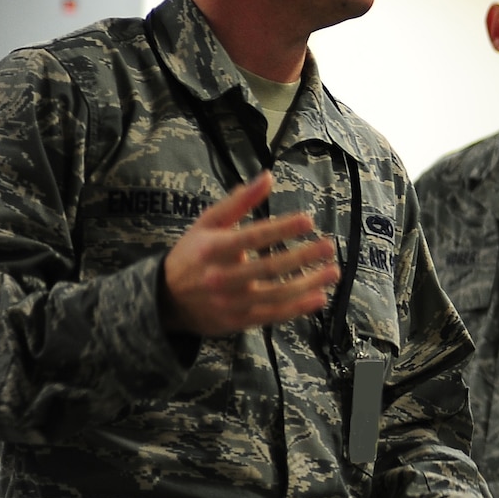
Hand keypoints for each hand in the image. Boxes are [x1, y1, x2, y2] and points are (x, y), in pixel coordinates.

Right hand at [161, 173, 340, 336]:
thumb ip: (239, 202)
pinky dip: (297, 309)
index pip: (252, 237)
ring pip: (275, 294)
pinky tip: (319, 297)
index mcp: (213, 249)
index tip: (308, 219)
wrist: (165, 300)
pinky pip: (272, 316)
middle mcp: (221, 277)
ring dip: (308, 283)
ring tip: (333, 270)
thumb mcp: (208, 224)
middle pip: (267, 267)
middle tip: (328, 245)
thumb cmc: (192, 254)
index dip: (281, 229)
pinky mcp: (238, 321)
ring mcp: (230, 302)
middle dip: (301, 256)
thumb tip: (268, 177)